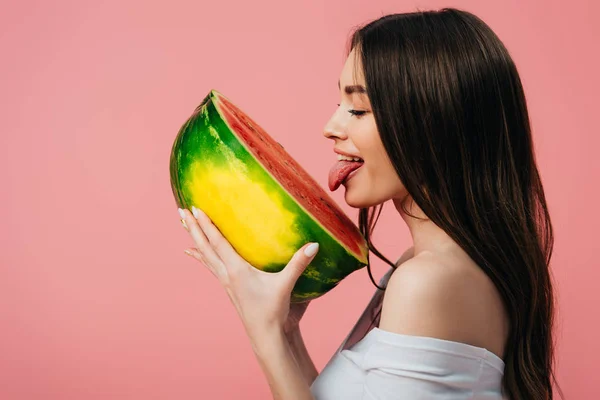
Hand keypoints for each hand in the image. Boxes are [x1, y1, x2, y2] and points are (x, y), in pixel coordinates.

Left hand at [178, 206, 319, 339]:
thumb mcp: (286, 284)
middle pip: (205, 246)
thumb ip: (298, 263)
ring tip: (184, 225)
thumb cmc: (274, 310)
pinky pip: (210, 266)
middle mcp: (227, 274)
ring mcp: (225, 281)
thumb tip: (314, 244)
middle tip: (181, 211)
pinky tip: (193, 252)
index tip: (195, 208)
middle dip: (193, 228)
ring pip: (205, 256)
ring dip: (195, 239)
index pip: (218, 242)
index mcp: (237, 270)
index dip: (207, 225)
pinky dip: (201, 256)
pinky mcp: (229, 287)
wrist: (265, 335)